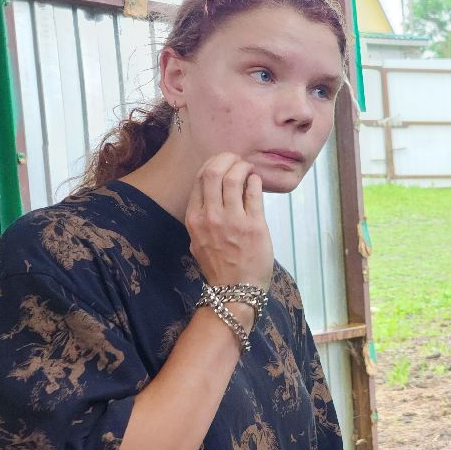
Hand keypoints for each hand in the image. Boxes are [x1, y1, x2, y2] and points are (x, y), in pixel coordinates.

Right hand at [186, 153, 273, 288]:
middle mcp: (210, 217)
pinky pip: (254, 193)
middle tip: (237, 160)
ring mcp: (232, 220)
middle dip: (227, 159)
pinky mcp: (254, 225)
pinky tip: (256, 182)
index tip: (223, 163)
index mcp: (194, 218)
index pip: (199, 179)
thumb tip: (214, 193)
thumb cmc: (219, 267)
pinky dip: (255, 181)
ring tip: (248, 168)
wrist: (235, 290)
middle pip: (213, 172)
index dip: (213, 164)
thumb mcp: (199, 241)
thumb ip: (203, 218)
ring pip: (234, 178)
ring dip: (243, 167)